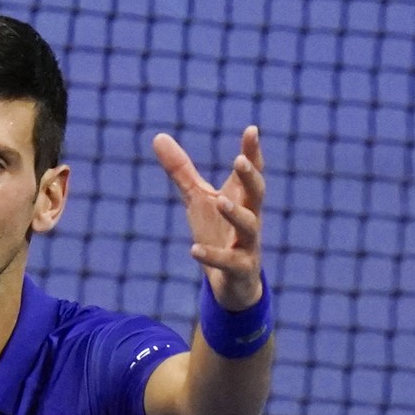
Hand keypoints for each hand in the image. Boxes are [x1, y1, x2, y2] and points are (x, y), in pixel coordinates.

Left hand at [153, 126, 264, 309]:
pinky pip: (229, 262)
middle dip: (250, 178)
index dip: (252, 153)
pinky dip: (212, 257)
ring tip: (220, 201)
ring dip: (236, 213)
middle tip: (240, 160)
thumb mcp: (197, 199)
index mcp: (242, 199)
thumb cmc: (218, 233)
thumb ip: (181, 171)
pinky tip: (194, 250)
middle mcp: (250, 218)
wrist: (233, 283)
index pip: (251, 173)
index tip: (251, 130)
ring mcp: (248, 245)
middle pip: (256, 195)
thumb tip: (157, 136)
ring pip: (249, 226)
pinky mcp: (240, 270)